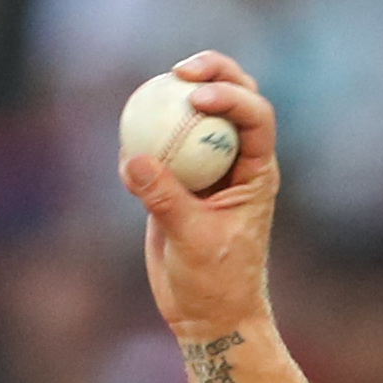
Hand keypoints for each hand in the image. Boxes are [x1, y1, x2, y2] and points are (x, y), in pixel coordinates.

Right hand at [121, 51, 279, 342]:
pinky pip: (161, 145)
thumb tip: (133, 158)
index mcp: (256, 173)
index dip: (231, 95)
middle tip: (179, 70)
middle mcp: (236, 163)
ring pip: (196, 117)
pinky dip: (145, 134)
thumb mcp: (192, 241)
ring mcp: (207, 169)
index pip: (255, 118)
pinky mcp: (178, 182)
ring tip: (150, 90)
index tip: (197, 96)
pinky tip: (126, 136)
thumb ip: (164, 199)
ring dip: (175, 96)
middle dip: (214, 72)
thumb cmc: (216, 282)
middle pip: (234, 100)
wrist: (207, 312)